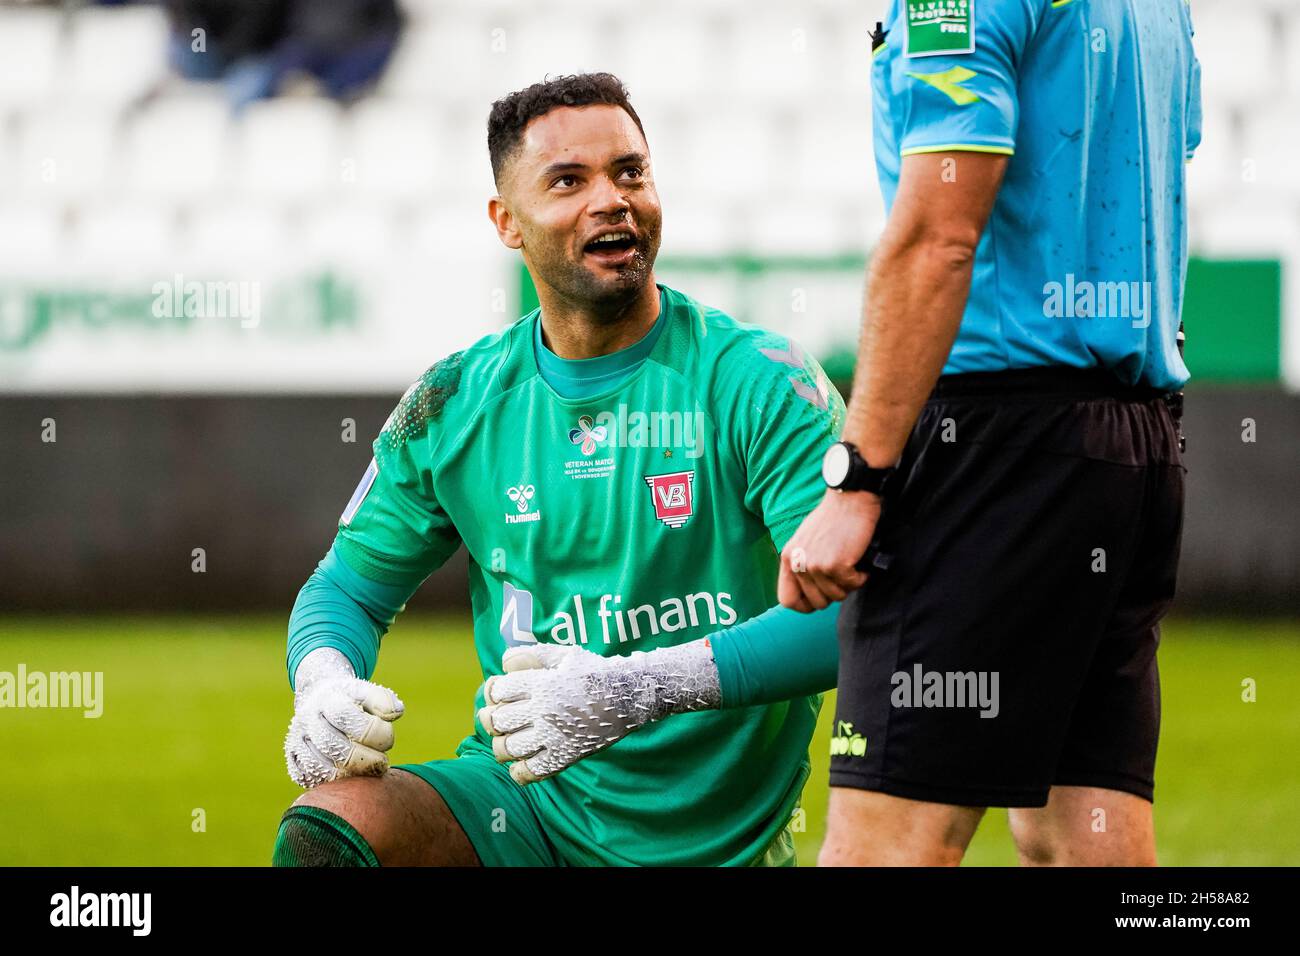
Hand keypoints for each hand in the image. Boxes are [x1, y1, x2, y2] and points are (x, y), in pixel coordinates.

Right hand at [284, 649, 404, 788]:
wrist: (320, 699)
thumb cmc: (353, 701)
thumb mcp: (369, 693)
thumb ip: (384, 701)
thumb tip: (394, 713)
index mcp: (327, 698)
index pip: (345, 716)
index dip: (371, 732)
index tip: (387, 741)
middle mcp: (307, 718)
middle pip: (332, 746)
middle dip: (364, 760)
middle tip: (382, 763)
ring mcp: (296, 739)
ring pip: (318, 766)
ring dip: (348, 775)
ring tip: (367, 772)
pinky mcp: (292, 758)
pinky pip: (307, 778)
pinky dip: (329, 783)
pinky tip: (349, 778)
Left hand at [477, 641, 719, 784]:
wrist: (628, 695)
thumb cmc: (594, 672)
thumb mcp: (565, 655)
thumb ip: (533, 655)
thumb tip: (504, 664)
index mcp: (542, 683)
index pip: (498, 691)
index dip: (493, 691)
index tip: (500, 693)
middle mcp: (544, 710)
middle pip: (498, 720)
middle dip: (492, 719)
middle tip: (499, 718)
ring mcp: (554, 736)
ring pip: (508, 748)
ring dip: (501, 745)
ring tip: (508, 741)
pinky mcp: (565, 756)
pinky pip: (531, 771)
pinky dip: (519, 771)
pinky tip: (521, 763)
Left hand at [778, 490, 880, 611]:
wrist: (849, 498)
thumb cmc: (832, 518)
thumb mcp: (805, 541)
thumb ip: (802, 564)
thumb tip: (810, 591)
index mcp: (788, 557)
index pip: (787, 600)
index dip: (804, 605)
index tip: (820, 600)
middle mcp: (798, 563)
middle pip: (816, 602)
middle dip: (833, 594)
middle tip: (843, 578)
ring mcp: (816, 565)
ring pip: (836, 596)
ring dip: (849, 585)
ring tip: (852, 567)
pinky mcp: (836, 564)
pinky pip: (852, 585)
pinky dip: (860, 578)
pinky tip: (860, 564)